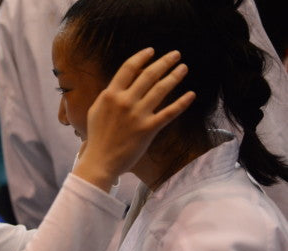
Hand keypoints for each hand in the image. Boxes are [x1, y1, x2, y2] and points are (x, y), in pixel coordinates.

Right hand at [73, 48, 194, 190]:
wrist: (100, 161)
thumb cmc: (97, 136)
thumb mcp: (97, 110)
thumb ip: (109, 95)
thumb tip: (122, 83)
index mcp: (110, 95)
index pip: (128, 68)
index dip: (141, 57)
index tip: (152, 51)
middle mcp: (124, 101)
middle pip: (148, 74)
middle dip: (164, 61)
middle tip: (176, 54)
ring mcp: (137, 115)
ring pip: (161, 89)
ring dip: (175, 76)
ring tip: (183, 68)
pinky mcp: (148, 129)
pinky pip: (169, 113)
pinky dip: (182, 103)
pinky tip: (191, 95)